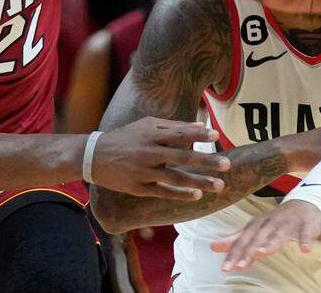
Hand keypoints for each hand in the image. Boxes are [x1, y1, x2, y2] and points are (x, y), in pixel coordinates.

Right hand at [90, 118, 230, 198]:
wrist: (94, 156)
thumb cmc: (126, 137)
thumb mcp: (146, 125)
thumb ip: (174, 126)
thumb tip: (201, 124)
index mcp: (151, 135)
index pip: (179, 134)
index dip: (198, 134)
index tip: (216, 134)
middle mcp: (149, 153)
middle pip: (182, 157)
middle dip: (206, 161)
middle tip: (227, 165)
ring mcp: (143, 171)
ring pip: (175, 178)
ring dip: (199, 182)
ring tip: (218, 185)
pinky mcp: (138, 187)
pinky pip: (162, 192)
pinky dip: (180, 194)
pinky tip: (196, 195)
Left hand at [210, 199, 320, 270]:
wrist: (303, 204)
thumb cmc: (275, 221)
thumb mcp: (255, 229)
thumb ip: (236, 239)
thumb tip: (212, 247)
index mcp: (257, 226)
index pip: (243, 241)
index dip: (233, 254)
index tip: (224, 268)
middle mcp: (270, 223)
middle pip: (258, 239)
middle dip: (248, 252)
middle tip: (239, 267)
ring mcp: (288, 224)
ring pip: (278, 235)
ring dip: (271, 244)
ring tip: (262, 253)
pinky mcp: (305, 225)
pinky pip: (305, 233)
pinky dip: (305, 240)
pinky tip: (305, 250)